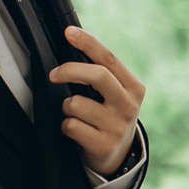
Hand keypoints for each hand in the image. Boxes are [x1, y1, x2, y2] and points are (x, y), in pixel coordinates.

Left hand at [50, 27, 147, 177]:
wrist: (118, 156)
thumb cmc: (109, 115)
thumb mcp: (115, 94)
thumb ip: (102, 74)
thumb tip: (73, 44)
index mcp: (134, 88)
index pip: (109, 59)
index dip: (88, 43)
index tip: (69, 32)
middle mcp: (129, 106)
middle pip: (98, 76)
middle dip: (70, 70)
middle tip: (54, 74)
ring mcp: (117, 127)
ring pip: (76, 103)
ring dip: (66, 107)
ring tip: (75, 114)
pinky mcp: (104, 145)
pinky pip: (71, 126)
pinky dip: (66, 126)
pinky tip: (76, 130)